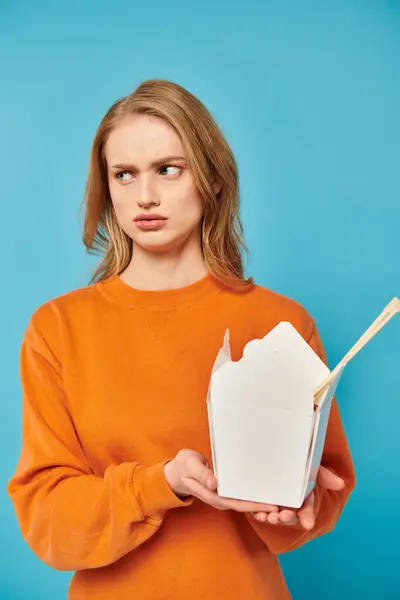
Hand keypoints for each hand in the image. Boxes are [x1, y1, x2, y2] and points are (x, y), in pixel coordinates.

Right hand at [164, 449, 278, 514]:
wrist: (178, 471)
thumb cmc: (185, 466)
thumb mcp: (191, 466)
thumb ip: (202, 474)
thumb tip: (215, 484)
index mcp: (213, 495)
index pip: (238, 503)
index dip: (256, 505)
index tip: (273, 506)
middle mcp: (221, 499)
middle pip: (246, 506)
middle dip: (265, 507)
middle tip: (286, 505)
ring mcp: (224, 496)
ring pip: (246, 503)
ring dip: (262, 503)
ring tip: (282, 500)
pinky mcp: (226, 491)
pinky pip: (243, 496)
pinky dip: (255, 496)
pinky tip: (267, 491)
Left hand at [252, 466, 344, 529]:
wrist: (268, 452)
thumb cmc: (294, 462)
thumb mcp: (309, 466)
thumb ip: (323, 475)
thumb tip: (341, 484)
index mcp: (301, 497)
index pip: (306, 509)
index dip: (307, 517)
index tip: (308, 524)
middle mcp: (288, 502)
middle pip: (290, 514)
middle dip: (289, 518)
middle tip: (285, 516)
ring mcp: (273, 502)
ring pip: (274, 515)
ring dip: (274, 518)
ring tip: (272, 517)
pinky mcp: (258, 501)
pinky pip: (258, 510)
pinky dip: (259, 513)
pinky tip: (260, 514)